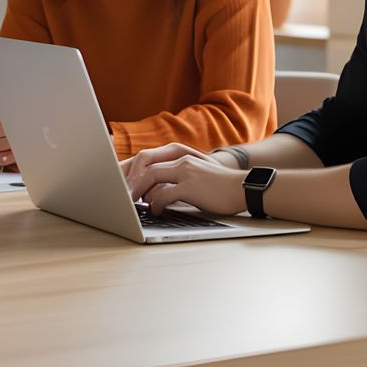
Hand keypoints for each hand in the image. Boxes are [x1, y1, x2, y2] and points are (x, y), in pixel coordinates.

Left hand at [123, 143, 246, 215]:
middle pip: (145, 165)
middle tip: (123, 194)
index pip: (149, 157)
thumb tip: (157, 190)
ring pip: (151, 178)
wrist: (244, 188)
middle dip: (130, 180)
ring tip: (135, 203)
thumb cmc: (221, 186)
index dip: (132, 168)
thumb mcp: (197, 174)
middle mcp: (181, 160)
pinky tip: (155, 210)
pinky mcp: (190, 187)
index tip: (123, 181)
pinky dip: (155, 203)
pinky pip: (163, 195)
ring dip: (140, 192)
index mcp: (181, 155)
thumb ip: (179, 176)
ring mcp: (185, 172)